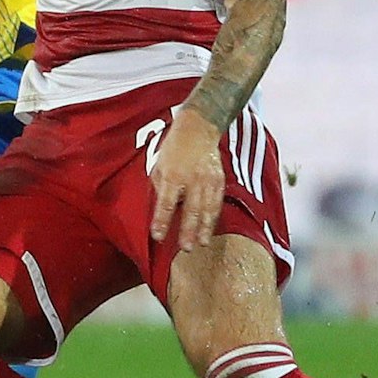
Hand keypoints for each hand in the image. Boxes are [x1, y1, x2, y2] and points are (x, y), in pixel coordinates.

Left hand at [148, 111, 226, 251]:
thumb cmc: (174, 147)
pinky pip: (217, 202)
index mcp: (173, 174)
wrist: (198, 128)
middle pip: (190, 210)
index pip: (166, 203)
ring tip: (202, 243)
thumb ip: (159, 187)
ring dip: (204, 228)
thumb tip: (160, 207)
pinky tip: (210, 228)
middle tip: (186, 248)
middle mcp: (192, 179)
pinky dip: (213, 217)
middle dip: (188, 230)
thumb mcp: (159, 164)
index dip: (162, 221)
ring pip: (207, 209)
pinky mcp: (219, 180)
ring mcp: (208, 180)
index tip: (157, 236)